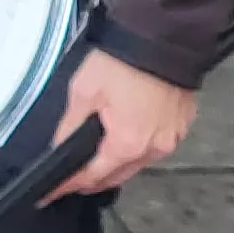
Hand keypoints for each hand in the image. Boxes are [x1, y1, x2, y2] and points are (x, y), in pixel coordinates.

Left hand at [45, 49, 195, 201]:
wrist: (163, 40)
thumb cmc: (124, 61)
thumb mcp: (84, 91)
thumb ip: (70, 124)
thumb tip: (59, 145)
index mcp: (127, 144)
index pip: (92, 176)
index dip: (69, 185)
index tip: (53, 192)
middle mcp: (153, 149)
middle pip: (117, 175)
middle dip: (92, 179)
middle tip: (70, 179)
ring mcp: (171, 139)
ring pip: (137, 163)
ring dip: (116, 164)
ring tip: (94, 159)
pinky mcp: (181, 127)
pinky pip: (154, 146)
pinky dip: (136, 147)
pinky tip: (123, 137)